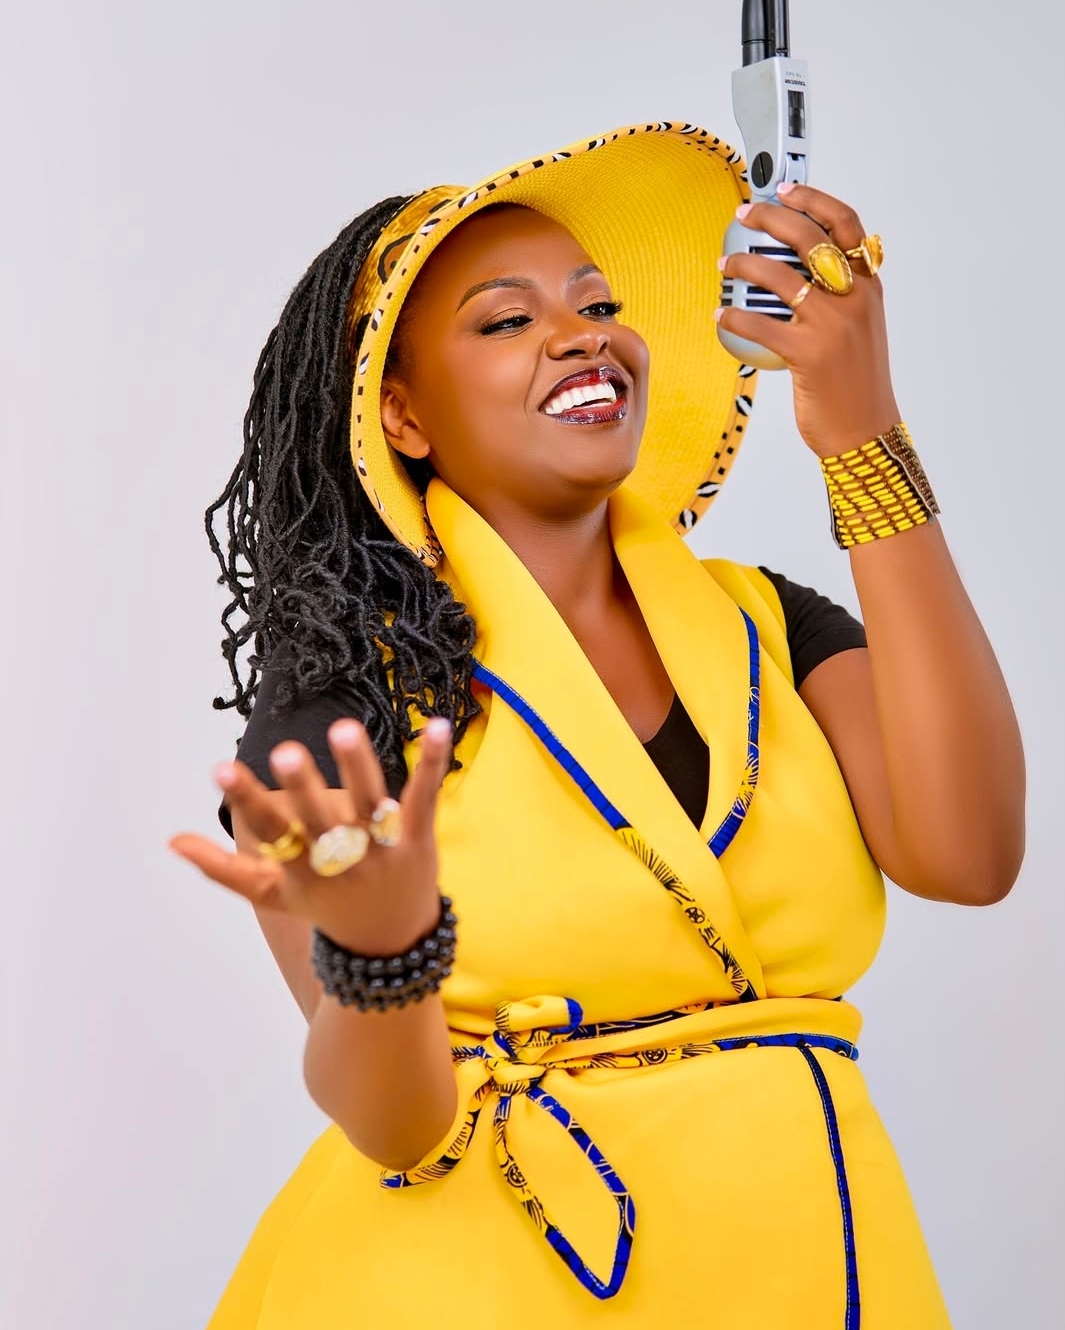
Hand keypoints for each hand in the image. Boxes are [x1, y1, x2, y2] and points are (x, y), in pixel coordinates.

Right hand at [169, 717, 452, 953]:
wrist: (391, 945)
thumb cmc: (324, 907)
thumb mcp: (272, 893)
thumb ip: (223, 868)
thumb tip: (172, 840)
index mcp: (301, 869)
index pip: (270, 832)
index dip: (246, 801)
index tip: (221, 769)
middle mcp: (341, 860)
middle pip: (321, 822)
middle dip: (304, 790)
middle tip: (286, 752)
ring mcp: (383, 850)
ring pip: (371, 804)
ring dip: (359, 767)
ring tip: (344, 728)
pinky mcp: (420, 840)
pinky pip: (424, 799)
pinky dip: (432, 764)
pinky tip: (439, 726)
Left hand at [717, 182, 900, 456]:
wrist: (864, 430)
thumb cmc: (856, 382)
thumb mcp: (861, 329)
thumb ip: (843, 297)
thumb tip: (805, 271)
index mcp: (868, 288)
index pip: (845, 225)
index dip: (814, 200)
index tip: (786, 189)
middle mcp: (853, 300)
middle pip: (808, 238)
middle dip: (771, 218)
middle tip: (744, 214)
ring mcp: (831, 326)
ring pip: (779, 276)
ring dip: (744, 264)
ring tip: (725, 263)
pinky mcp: (806, 355)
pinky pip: (758, 325)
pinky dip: (733, 318)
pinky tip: (721, 316)